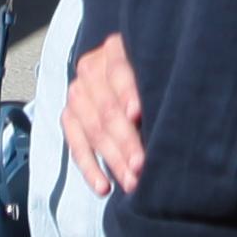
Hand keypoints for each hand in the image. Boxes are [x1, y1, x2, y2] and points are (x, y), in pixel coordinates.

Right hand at [61, 32, 145, 196]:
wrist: (121, 69)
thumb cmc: (149, 70)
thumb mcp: (154, 64)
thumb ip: (155, 81)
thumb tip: (168, 112)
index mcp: (113, 49)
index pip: (119, 70)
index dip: (128, 93)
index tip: (137, 114)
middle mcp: (90, 69)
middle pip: (107, 108)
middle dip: (125, 140)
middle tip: (141, 165)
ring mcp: (77, 94)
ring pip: (93, 131)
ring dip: (112, 160)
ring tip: (131, 180)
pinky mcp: (69, 117)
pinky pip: (76, 146)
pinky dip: (90, 169)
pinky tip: (104, 187)